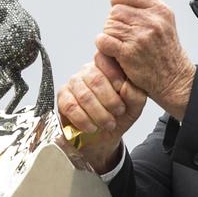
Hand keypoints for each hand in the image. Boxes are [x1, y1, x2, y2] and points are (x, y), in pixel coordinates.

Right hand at [58, 52, 146, 172]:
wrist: (104, 137)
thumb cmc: (119, 116)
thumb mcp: (134, 106)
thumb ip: (135, 94)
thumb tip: (126, 86)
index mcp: (106, 66)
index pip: (105, 59)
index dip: (114, 75)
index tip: (122, 90)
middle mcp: (88, 71)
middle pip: (95, 79)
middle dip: (110, 100)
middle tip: (119, 112)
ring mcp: (74, 83)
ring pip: (84, 95)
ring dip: (99, 113)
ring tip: (108, 124)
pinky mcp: (63, 97)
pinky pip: (70, 106)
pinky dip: (83, 120)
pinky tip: (92, 127)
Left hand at [95, 0, 194, 120]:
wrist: (173, 78)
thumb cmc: (164, 50)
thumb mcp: (163, 22)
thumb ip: (143, 6)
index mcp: (160, 10)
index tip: (117, 5)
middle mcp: (151, 21)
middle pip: (116, 10)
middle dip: (115, 21)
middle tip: (123, 34)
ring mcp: (139, 37)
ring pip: (108, 25)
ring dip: (110, 35)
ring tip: (122, 44)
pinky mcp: (128, 53)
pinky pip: (103, 40)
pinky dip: (103, 45)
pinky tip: (113, 51)